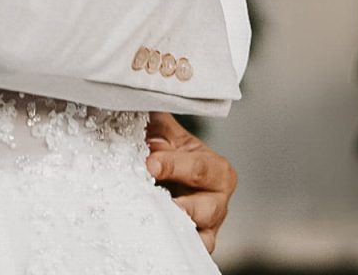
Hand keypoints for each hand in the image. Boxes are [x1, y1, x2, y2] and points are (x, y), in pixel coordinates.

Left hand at [146, 111, 235, 253]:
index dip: (174, 165)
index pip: (198, 168)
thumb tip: (139, 107)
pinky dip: (174, 244)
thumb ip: (156, 123)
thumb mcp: (165, 134)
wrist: (169, 179)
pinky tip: (154, 235)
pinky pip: (190, 249)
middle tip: (151, 195)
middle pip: (205, 207)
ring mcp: (208, 226)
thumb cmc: (171, 154)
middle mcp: (218, 200)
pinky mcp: (197, 243)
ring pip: (199, 234)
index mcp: (216, 169)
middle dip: (178, 202)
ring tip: (151, 219)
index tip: (151, 163)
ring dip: (174, 226)